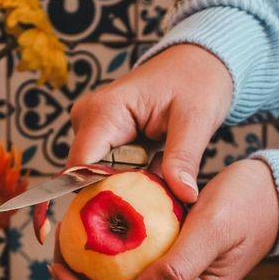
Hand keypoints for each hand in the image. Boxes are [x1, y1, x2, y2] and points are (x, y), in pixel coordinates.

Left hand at [51, 158, 278, 279]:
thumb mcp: (212, 229)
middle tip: (58, 248)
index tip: (58, 265)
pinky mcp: (181, 264)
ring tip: (72, 237)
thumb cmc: (250, 203)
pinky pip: (138, 267)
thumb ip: (174, 269)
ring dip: (96, 269)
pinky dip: (114, 253)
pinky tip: (99, 227)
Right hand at [68, 45, 233, 202]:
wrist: (196, 64)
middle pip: (87, 177)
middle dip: (119, 196)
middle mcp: (88, 118)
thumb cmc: (196, 81)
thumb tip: (183, 196)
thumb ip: (183, 158)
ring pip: (97, 177)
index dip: (101, 196)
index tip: (132, 216)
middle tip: (156, 208)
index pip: (82, 167)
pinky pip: (107, 171)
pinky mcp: (101, 138)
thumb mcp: (196, 119)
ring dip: (127, 189)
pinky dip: (130, 181)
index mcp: (104, 110)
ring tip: (160, 191)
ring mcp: (91, 128)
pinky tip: (154, 180)